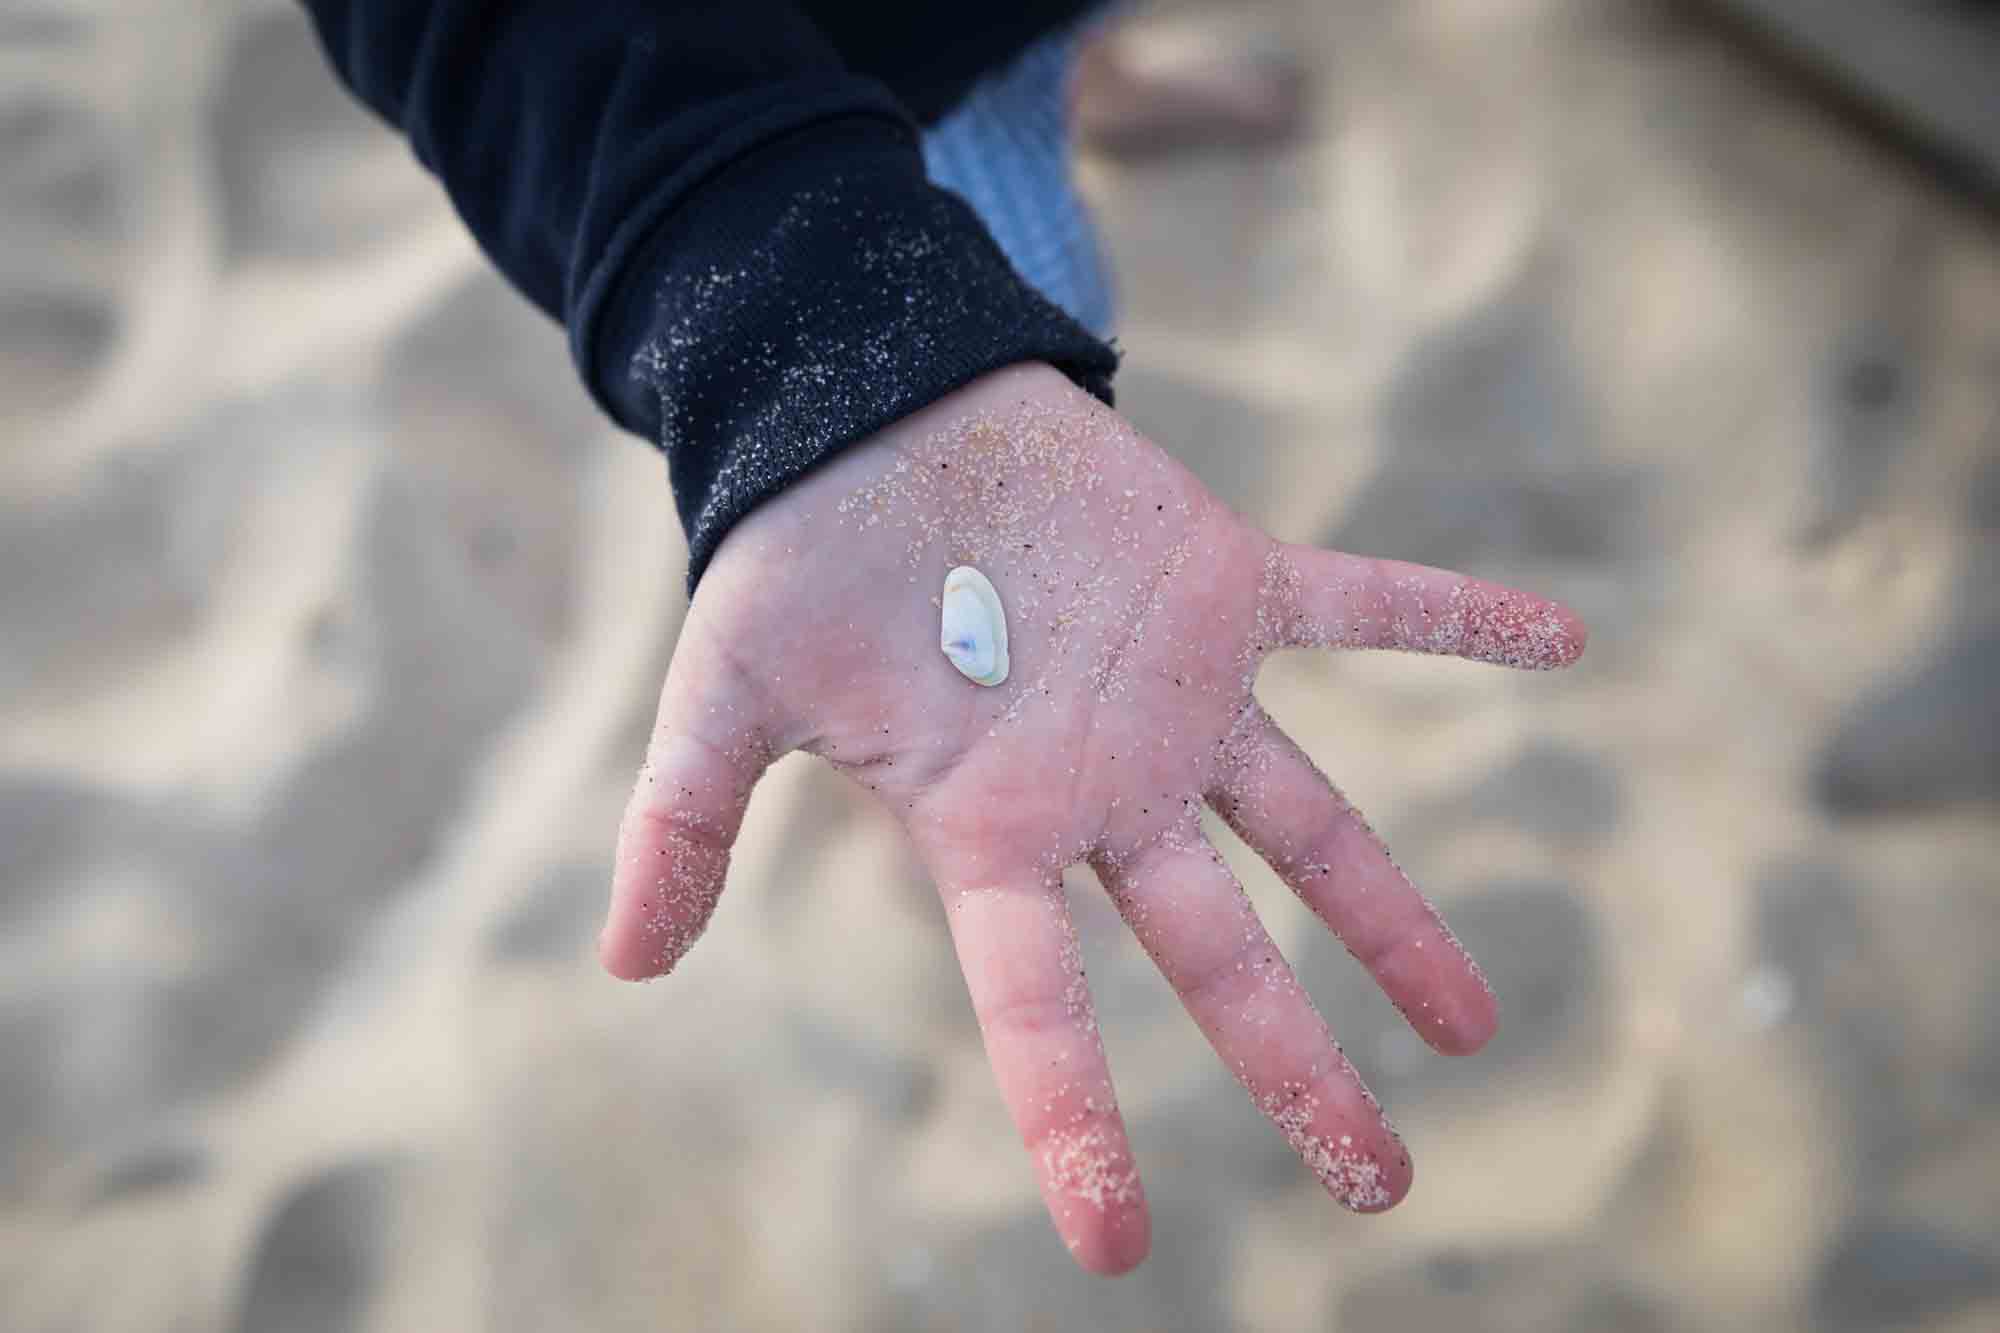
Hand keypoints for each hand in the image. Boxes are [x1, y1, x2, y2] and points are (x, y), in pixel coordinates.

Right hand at [600, 363, 1585, 1274]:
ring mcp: (1179, 696)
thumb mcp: (724, 696)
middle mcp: (1106, 788)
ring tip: (1474, 1025)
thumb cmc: (799, 561)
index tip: (1120, 1248)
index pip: (1039, 1004)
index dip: (1076, 1123)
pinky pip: (1360, 604)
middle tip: (1383, 1184)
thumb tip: (624, 965)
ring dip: (1393, 916)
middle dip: (1296, 1066)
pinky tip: (1561, 640)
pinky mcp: (1227, 585)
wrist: (874, 421)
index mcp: (993, 830)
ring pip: (1309, 823)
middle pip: (1216, 952)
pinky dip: (1450, 616)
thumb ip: (688, 821)